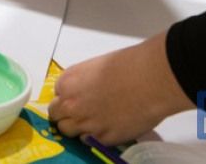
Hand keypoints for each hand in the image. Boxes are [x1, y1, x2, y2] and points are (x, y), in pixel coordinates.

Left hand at [49, 33, 192, 145]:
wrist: (149, 80)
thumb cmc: (127, 65)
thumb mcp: (96, 67)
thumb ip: (83, 82)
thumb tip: (86, 91)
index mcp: (68, 82)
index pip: (56, 95)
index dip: (68, 96)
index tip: (77, 97)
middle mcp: (71, 104)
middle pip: (56, 114)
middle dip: (66, 113)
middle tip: (81, 111)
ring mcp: (86, 124)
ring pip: (68, 131)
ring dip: (76, 127)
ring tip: (93, 121)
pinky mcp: (103, 139)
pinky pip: (90, 141)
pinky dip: (95, 136)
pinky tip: (107, 126)